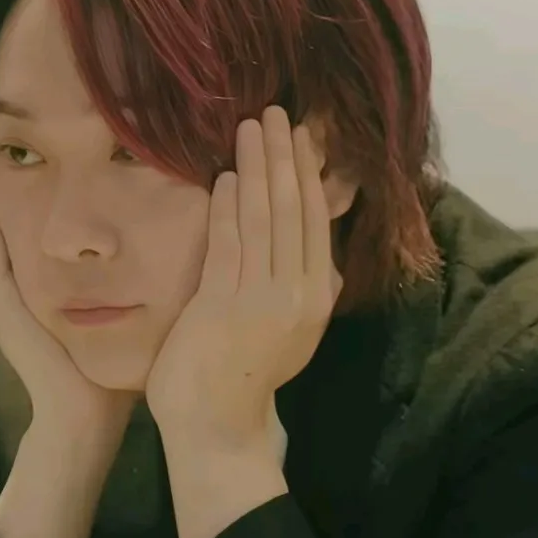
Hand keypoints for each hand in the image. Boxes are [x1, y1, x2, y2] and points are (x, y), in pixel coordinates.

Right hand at [0, 156, 134, 432]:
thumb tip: (176, 234)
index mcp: (51, 286)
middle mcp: (25, 285)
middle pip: (14, 222)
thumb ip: (137, 273)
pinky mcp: (1, 303)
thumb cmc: (117, 365)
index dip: (43, 189)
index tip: (50, 148)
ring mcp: (7, 295)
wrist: (89, 415)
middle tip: (6, 135)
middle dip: (13, 182)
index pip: (44, 227)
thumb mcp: (126, 305)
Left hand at [145, 107, 340, 452]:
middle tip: (275, 112)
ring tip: (250, 128)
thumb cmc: (251, 372)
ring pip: (262, 219)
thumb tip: (316, 244)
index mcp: (318, 295)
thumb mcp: (295, 327)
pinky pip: (228, 244)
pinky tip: (225, 176)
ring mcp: (261, 298)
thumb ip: (305, 284)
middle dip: (283, 156)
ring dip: (255, 168)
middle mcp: (298, 293)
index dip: (308, 174)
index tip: (300, 136)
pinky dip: (227, 206)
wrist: (219, 425)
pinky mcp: (223, 304)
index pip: (316, 221)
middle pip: (292, 210)